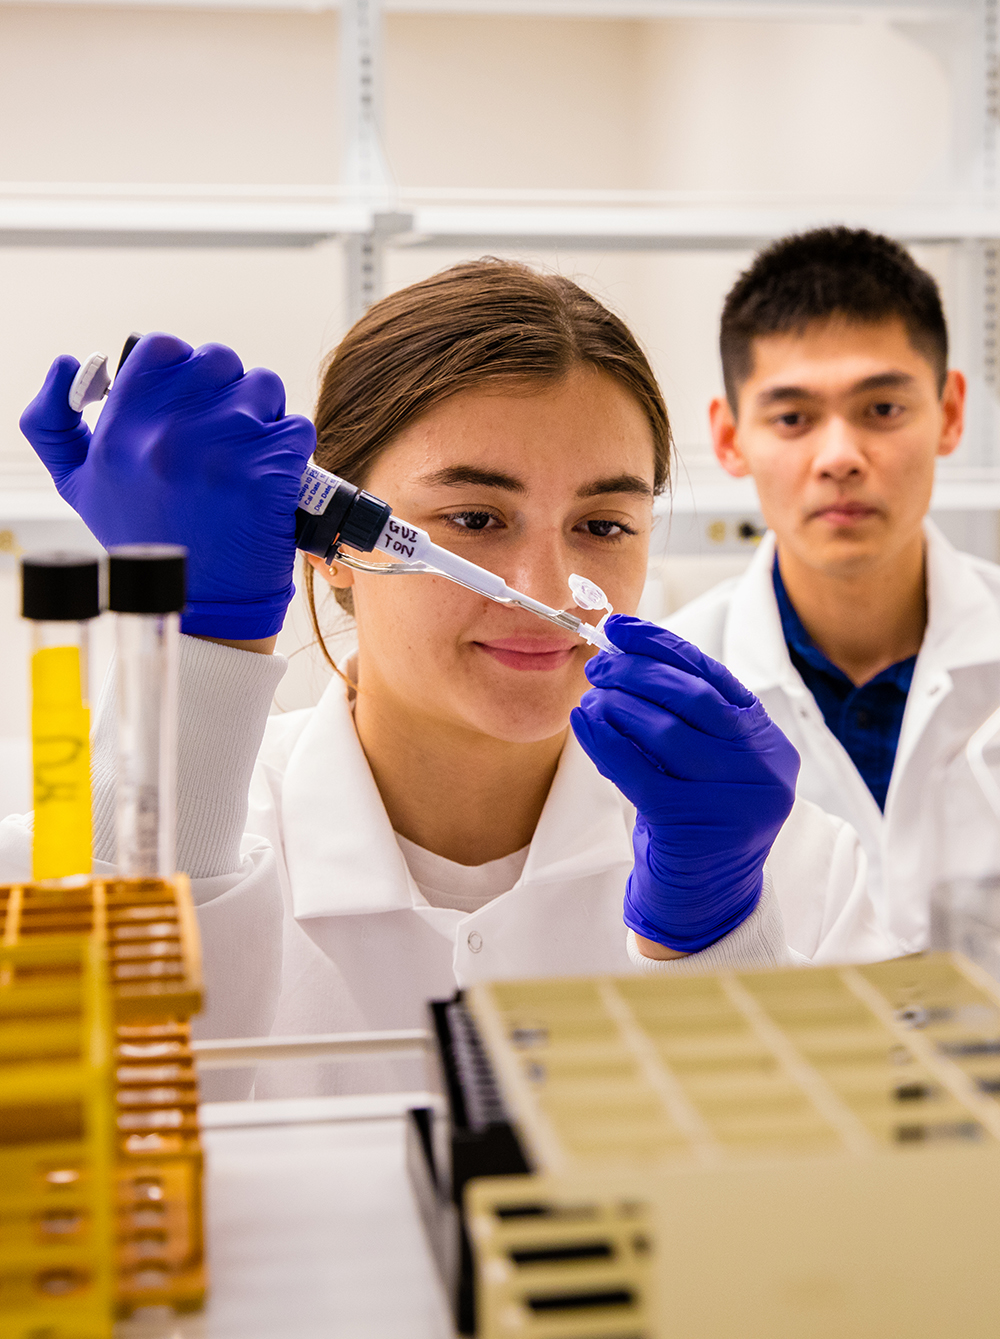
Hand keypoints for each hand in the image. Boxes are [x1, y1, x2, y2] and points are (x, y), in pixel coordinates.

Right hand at [20, 334, 315, 639]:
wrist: (203, 603)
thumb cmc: (146, 539)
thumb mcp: (78, 483)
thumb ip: (52, 420)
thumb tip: (68, 361)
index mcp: (120, 429)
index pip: (162, 348)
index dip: (185, 366)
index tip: (192, 396)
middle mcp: (168, 432)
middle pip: (220, 360)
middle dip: (229, 388)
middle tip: (226, 428)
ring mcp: (223, 448)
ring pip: (264, 387)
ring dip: (266, 414)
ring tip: (251, 452)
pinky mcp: (269, 471)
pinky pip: (297, 427)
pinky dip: (293, 447)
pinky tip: (274, 475)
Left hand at [571, 615, 798, 953]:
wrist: (704, 903)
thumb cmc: (695, 824)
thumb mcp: (704, 763)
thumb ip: (684, 716)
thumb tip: (627, 654)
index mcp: (768, 742)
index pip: (713, 677)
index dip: (663, 647)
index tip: (623, 628)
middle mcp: (763, 768)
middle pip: (692, 698)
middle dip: (638, 671)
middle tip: (598, 663)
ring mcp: (735, 800)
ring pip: (665, 730)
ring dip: (618, 703)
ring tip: (591, 694)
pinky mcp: (697, 827)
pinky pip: (638, 770)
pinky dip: (605, 740)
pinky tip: (584, 723)